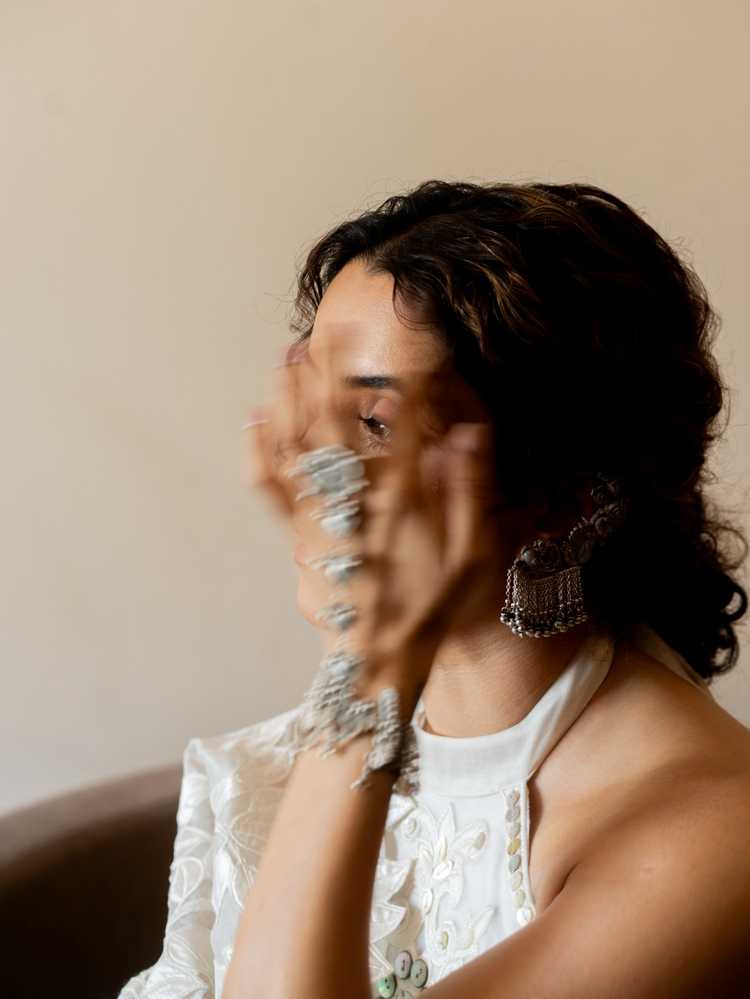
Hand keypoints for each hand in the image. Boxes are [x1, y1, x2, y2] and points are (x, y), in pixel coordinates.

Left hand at [246, 343, 500, 693]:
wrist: (376, 665)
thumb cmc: (428, 614)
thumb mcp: (471, 559)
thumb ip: (470, 493)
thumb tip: (468, 435)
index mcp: (404, 500)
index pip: (405, 424)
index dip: (408, 380)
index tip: (413, 344)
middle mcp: (357, 501)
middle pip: (338, 425)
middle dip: (330, 375)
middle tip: (324, 333)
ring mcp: (321, 517)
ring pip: (298, 447)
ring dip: (290, 399)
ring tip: (286, 357)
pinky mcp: (298, 538)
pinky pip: (271, 488)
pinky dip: (260, 452)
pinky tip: (253, 420)